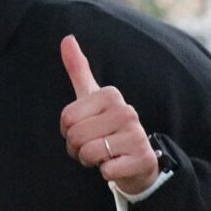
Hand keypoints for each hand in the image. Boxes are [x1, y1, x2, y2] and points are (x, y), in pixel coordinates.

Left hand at [59, 34, 159, 196]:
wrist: (136, 159)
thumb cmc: (107, 126)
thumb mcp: (92, 97)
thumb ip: (78, 69)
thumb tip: (67, 38)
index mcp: (112, 95)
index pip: (67, 118)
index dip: (68, 129)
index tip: (84, 127)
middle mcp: (127, 111)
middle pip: (76, 136)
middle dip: (76, 147)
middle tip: (93, 145)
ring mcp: (137, 135)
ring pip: (89, 153)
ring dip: (89, 160)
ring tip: (104, 155)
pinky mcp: (143, 159)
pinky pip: (106, 171)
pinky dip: (106, 172)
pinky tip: (117, 165)